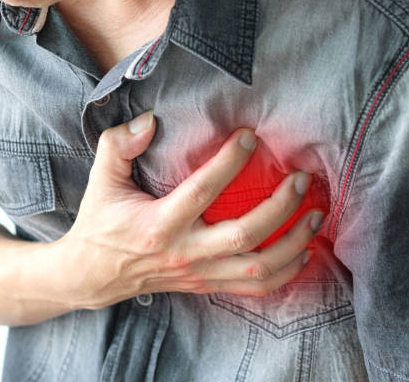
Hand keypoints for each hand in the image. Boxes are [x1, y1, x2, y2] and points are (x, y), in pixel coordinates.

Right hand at [53, 111, 322, 309]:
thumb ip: (119, 145)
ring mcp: (198, 274)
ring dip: (294, 241)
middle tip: (301, 179)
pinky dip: (286, 272)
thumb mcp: (101, 180)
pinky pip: (254, 287)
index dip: (231, 161)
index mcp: (158, 224)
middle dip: (282, 206)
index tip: (250, 136)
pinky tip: (302, 251)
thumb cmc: (100, 224)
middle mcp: (183, 253)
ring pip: (260, 267)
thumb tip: (150, 120)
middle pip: (246, 234)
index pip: (203, 190)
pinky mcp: (205, 285)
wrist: (93, 276)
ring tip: (315, 213)